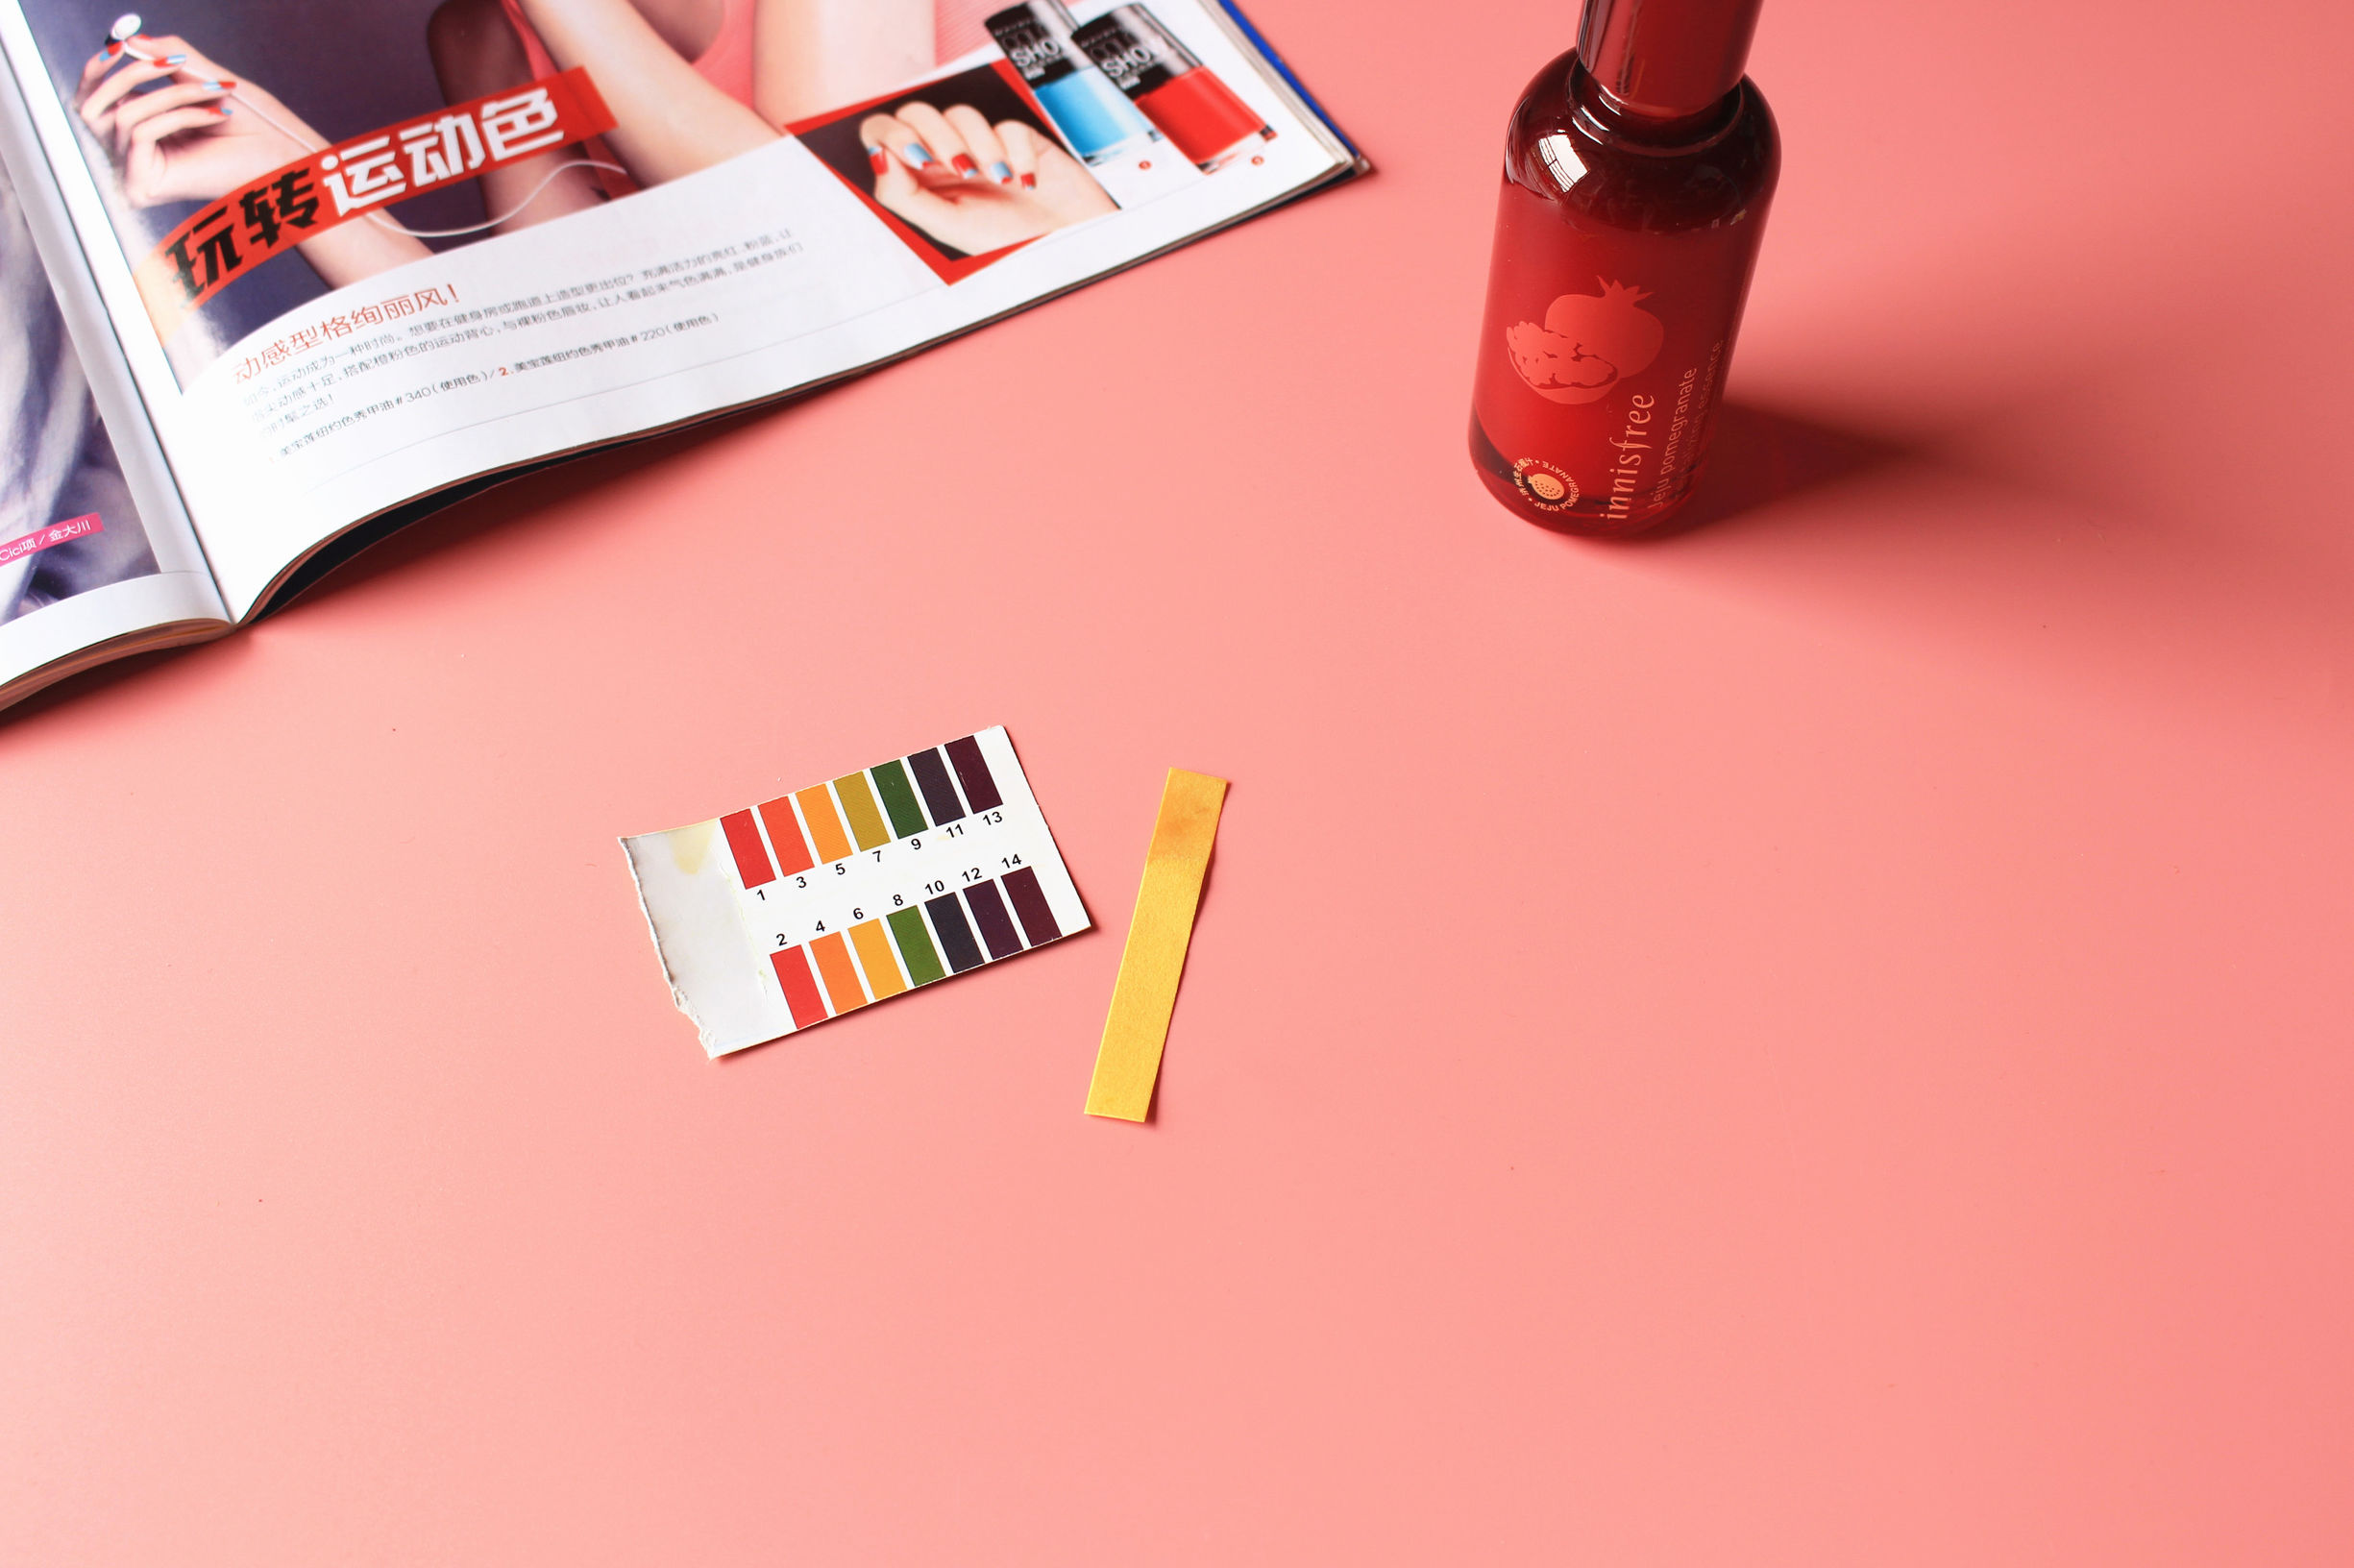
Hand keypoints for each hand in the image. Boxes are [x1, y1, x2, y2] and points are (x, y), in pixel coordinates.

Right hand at [74, 34, 312, 206]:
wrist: (284, 160)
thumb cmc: (249, 124)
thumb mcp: (198, 77)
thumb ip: (162, 55)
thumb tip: (126, 38)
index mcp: (134, 131)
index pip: (91, 96)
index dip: (98, 67)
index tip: (121, 41)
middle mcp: (126, 155)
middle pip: (91, 104)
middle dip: (133, 73)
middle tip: (175, 60)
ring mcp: (132, 173)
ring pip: (122, 115)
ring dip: (173, 94)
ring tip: (216, 92)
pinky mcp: (141, 185)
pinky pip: (140, 132)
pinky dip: (180, 115)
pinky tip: (216, 116)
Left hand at [859, 101, 1114, 255]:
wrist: (1068, 248)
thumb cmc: (1009, 246)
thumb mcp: (948, 228)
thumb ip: (904, 195)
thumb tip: (878, 156)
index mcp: (921, 181)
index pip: (883, 135)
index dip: (891, 132)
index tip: (915, 155)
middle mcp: (945, 159)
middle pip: (916, 113)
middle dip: (938, 136)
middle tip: (960, 167)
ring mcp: (982, 146)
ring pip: (961, 113)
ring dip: (980, 146)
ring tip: (999, 179)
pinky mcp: (1018, 138)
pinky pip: (1006, 124)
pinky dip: (1017, 152)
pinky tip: (1026, 179)